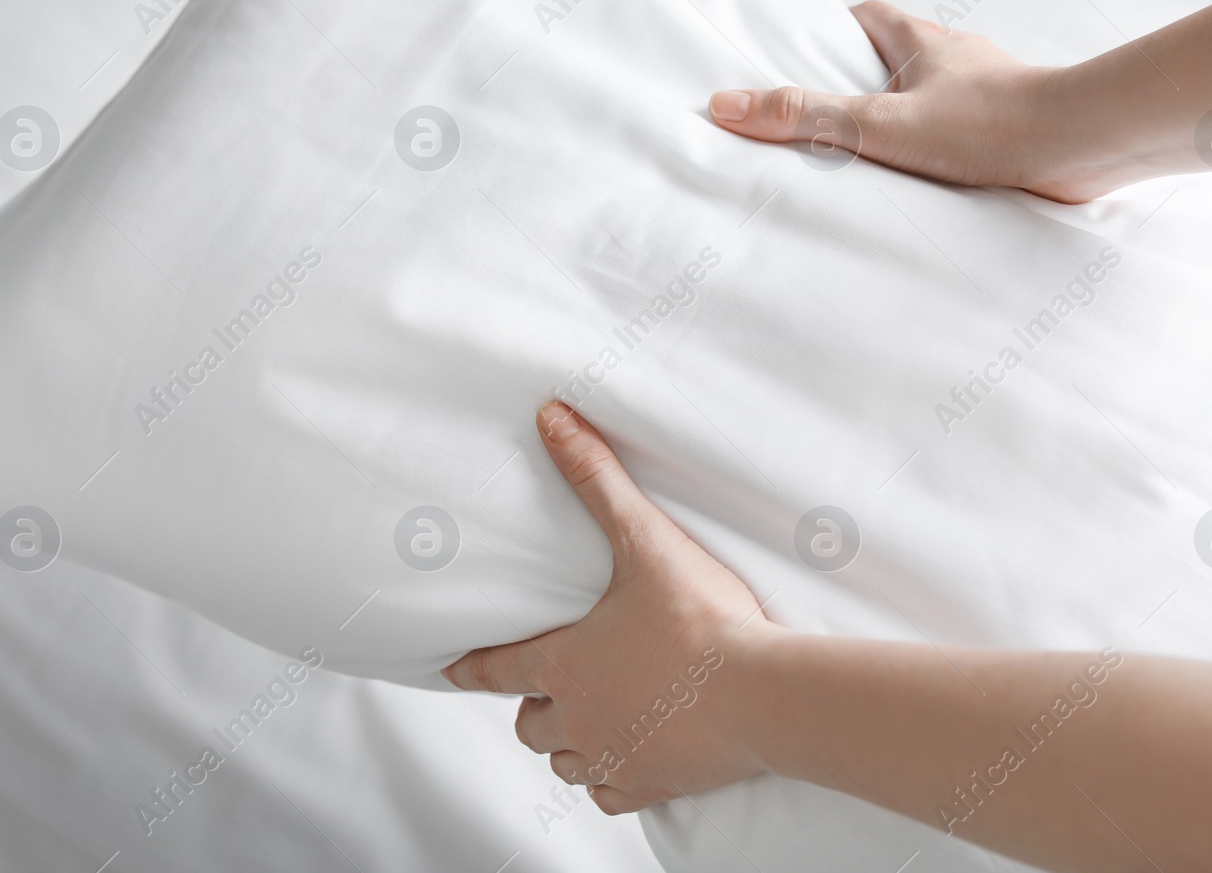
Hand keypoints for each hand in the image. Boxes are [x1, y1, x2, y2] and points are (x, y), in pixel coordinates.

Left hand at [443, 402, 774, 812]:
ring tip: (591, 721)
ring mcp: (614, 755)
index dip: (471, 666)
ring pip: (566, 761)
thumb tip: (551, 417)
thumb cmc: (701, 618)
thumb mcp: (644, 539)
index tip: (450, 669)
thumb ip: (596, 478)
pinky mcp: (654, 785)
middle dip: (535, 704)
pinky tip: (630, 759)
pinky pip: (611, 795)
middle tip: (552, 687)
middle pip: (529, 722)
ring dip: (570, 742)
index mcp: (563, 662)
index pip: (496, 668)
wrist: (762, 692)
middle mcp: (576, 717)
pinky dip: (612, 779)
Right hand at [706, 1, 1130, 203]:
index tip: (805, 53)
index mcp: (923, 43)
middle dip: (864, 82)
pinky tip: (929, 184)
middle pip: (899, 58)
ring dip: (907, 121)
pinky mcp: (1014, 131)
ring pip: (936, 98)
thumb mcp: (877, 124)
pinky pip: (967, 134)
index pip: (869, 18)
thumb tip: (728, 105)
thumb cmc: (989, 124)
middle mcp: (958, 60)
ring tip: (872, 159)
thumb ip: (804, 118)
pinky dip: (943, 152)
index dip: (833, 31)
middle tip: (827, 114)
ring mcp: (989, 94)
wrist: (1082, 145)